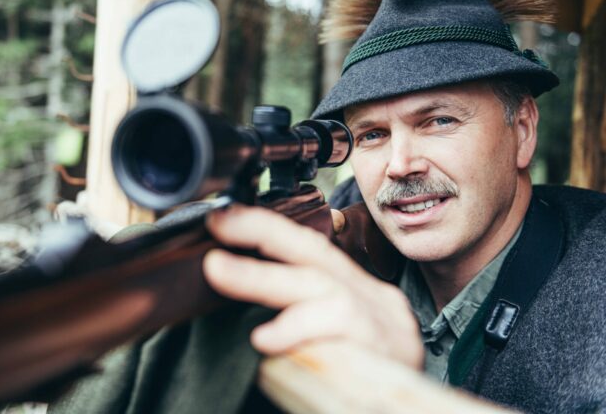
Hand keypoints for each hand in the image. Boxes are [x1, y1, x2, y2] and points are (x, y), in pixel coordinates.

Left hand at [203, 205, 422, 369]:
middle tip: (218, 221)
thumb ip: (300, 318)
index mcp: (362, 297)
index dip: (267, 229)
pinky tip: (266, 338)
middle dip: (263, 231)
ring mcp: (387, 324)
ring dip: (261, 277)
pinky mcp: (389, 349)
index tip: (225, 218)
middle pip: (317, 255)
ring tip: (216, 269)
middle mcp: (377, 303)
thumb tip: (245, 305)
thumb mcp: (329, 346)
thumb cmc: (361, 387)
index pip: (314, 251)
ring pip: (320, 286)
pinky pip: (338, 324)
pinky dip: (296, 327)